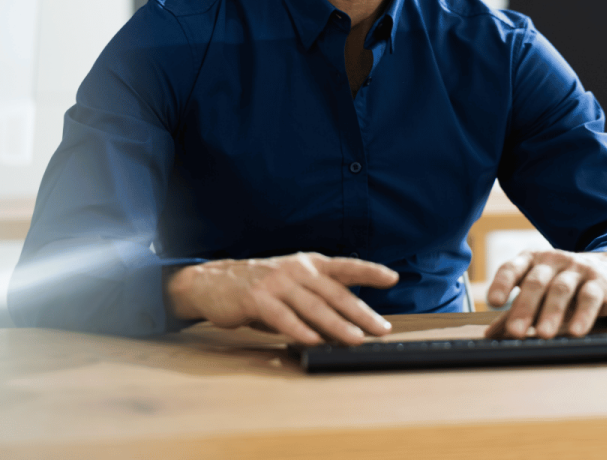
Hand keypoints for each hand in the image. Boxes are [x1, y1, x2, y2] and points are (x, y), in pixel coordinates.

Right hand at [165, 252, 398, 345]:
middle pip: (335, 292)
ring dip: (336, 325)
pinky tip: (312, 341)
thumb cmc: (261, 288)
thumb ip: (318, 304)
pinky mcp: (257, 298)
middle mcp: (297, 270)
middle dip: (361, 312)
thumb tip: (349, 327)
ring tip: (355, 339)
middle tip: (381, 328)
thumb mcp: (293, 289)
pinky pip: (282, 316)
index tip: (392, 278)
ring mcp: (277, 282)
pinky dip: (299, 330)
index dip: (369, 271)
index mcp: (309, 264)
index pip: (345, 267)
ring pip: (313, 306)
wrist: (214, 282)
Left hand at [483, 249, 606, 339]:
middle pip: (535, 281)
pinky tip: (576, 331)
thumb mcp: (538, 293)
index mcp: (530, 260)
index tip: (493, 302)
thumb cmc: (562, 283)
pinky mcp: (599, 281)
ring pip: (561, 289)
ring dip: (551, 312)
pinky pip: (589, 297)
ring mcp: (576, 268)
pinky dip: (583, 314)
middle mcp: (551, 260)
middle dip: (525, 307)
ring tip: (544, 334)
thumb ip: (514, 311)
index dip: (501, 283)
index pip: (512, 268)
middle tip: (516, 332)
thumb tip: (489, 335)